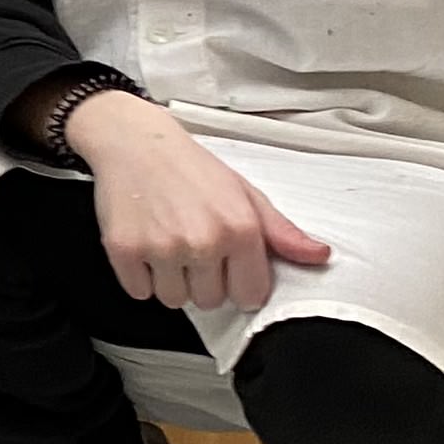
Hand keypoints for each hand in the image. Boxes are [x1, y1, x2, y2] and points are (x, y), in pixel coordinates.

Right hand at [63, 94, 331, 312]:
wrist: (134, 142)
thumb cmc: (190, 167)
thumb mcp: (245, 194)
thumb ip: (282, 232)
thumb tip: (319, 256)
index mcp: (239, 229)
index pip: (250, 296)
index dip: (239, 283)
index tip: (227, 265)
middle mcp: (202, 241)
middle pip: (210, 301)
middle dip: (202, 280)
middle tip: (191, 246)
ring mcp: (161, 248)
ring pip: (174, 300)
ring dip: (171, 281)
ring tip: (167, 245)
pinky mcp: (124, 250)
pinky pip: (139, 292)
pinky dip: (141, 277)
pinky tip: (145, 247)